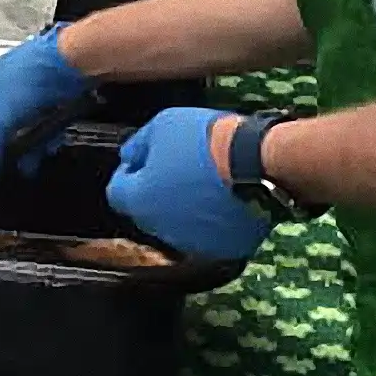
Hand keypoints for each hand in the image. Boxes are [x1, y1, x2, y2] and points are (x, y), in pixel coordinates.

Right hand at [0, 26, 94, 180]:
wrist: (64, 64)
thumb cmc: (22, 86)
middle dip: (0, 150)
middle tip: (1, 170)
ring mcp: (21, 92)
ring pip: (19, 127)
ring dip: (25, 147)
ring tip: (29, 166)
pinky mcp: (44, 96)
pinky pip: (38, 122)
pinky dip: (42, 136)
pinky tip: (48, 147)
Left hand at [106, 108, 271, 259]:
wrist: (257, 164)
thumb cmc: (204, 140)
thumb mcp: (162, 125)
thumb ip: (138, 145)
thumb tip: (130, 158)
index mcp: (139, 201)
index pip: (118, 192)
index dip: (129, 173)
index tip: (145, 159)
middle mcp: (161, 229)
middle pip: (149, 210)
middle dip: (157, 191)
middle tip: (180, 167)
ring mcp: (195, 244)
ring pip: (180, 225)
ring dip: (185, 208)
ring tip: (207, 181)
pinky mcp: (226, 249)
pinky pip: (212, 235)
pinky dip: (214, 220)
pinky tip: (226, 198)